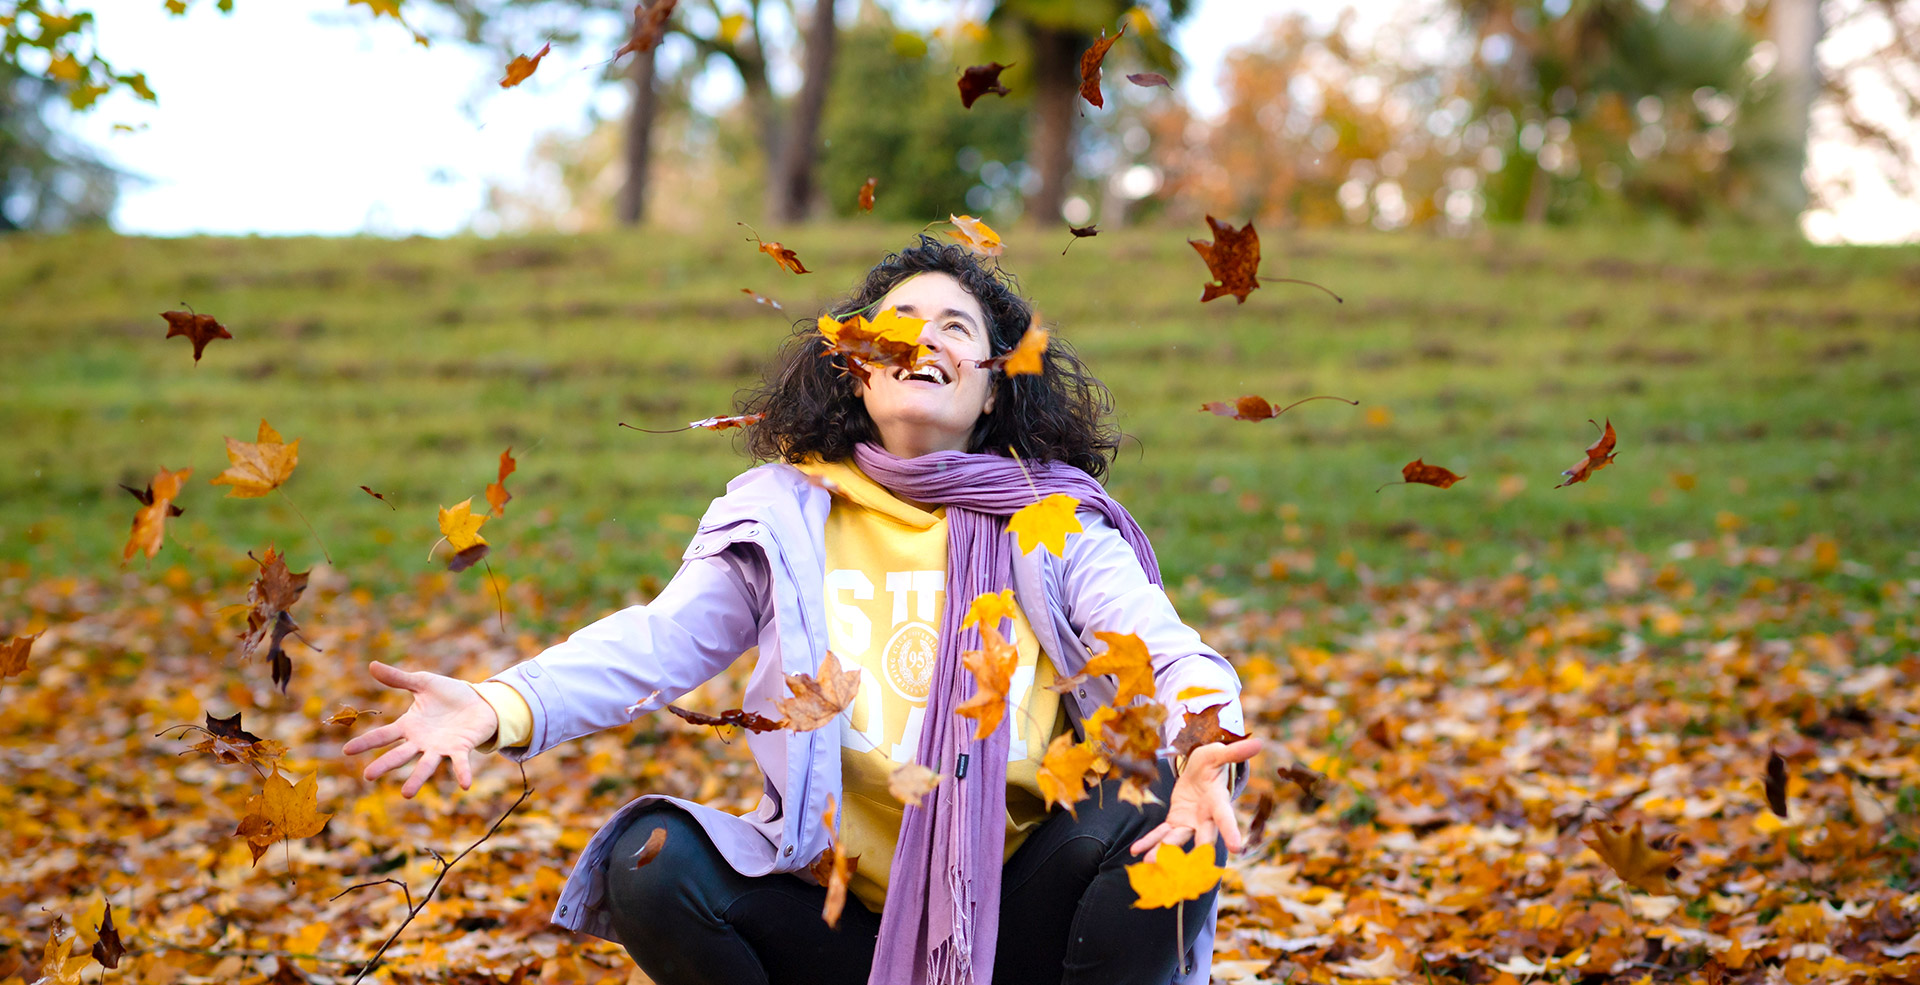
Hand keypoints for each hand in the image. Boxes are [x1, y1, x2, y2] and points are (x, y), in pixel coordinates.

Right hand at [341, 661, 499, 797]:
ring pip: (426, 765)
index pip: (384, 735)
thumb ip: (398, 678)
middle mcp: (421, 741)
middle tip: (368, 776)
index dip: (366, 742)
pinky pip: (460, 763)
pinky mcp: (461, 748)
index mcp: (409, 726)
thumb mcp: (423, 682)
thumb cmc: (450, 694)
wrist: (480, 701)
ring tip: (407, 794)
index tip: (346, 750)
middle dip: (385, 765)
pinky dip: (462, 772)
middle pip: (400, 755)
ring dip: (417, 779)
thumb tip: (371, 664)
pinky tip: (465, 784)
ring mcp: (440, 747)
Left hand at [1129, 736, 1261, 856]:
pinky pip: (1162, 833)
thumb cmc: (1211, 762)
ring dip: (1163, 851)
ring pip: (1178, 840)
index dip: (1231, 831)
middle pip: (1202, 836)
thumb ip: (1233, 752)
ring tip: (1149, 862)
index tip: (1237, 848)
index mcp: (1218, 802)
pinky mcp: (1175, 822)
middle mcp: (1206, 818)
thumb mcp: (1218, 754)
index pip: (1226, 818)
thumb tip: (1259, 743)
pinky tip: (1135, 851)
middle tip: (1191, 870)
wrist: (1198, 771)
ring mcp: (1190, 823)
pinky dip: (1149, 842)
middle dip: (1196, 852)